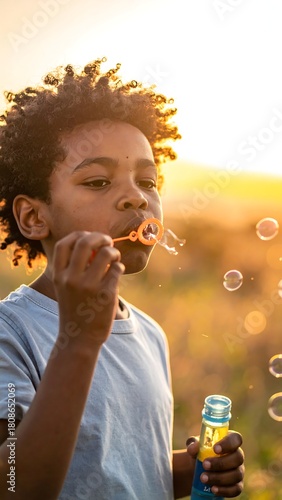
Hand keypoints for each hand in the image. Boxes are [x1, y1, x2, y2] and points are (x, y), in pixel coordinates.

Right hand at [52, 230, 124, 346]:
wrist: (79, 339)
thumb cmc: (75, 309)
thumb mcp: (65, 288)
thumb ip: (74, 267)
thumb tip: (95, 242)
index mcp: (59, 276)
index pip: (63, 244)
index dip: (77, 235)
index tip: (87, 236)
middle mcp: (71, 279)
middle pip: (85, 242)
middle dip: (100, 237)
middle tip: (107, 241)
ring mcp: (89, 286)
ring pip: (106, 253)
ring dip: (114, 252)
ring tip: (115, 258)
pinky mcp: (105, 294)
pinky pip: (117, 269)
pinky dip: (119, 267)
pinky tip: (117, 273)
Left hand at [186, 431, 243, 497]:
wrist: (199, 467)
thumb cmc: (200, 451)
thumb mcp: (194, 445)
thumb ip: (193, 444)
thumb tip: (193, 448)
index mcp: (230, 441)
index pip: (236, 438)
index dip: (228, 443)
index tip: (215, 449)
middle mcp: (238, 455)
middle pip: (238, 458)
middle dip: (221, 463)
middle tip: (204, 465)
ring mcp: (239, 470)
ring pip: (236, 475)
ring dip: (219, 478)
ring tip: (203, 478)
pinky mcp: (238, 485)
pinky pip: (236, 489)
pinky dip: (225, 490)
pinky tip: (213, 489)